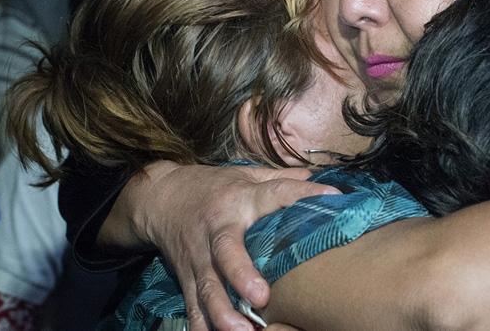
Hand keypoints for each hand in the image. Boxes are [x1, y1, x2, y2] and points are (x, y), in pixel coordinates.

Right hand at [131, 163, 340, 330]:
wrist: (158, 197)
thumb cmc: (212, 186)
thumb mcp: (244, 174)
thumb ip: (280, 179)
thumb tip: (319, 179)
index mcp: (240, 198)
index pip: (275, 193)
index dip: (301, 194)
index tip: (332, 196)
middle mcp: (217, 228)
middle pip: (226, 251)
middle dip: (242, 275)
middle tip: (261, 297)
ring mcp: (199, 256)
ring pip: (207, 286)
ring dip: (222, 312)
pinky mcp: (186, 276)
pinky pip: (192, 305)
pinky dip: (201, 325)